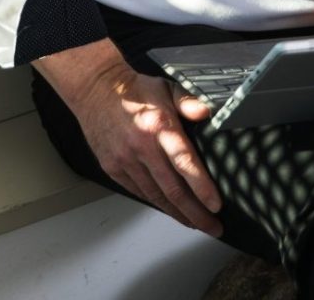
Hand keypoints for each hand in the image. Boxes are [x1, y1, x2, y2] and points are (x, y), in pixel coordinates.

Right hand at [34, 40, 222, 234]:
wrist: (96, 91)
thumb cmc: (136, 90)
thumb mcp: (167, 87)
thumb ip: (188, 101)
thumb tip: (207, 113)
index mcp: (159, 127)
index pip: (184, 163)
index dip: (202, 188)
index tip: (216, 205)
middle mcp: (141, 148)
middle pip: (172, 190)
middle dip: (195, 213)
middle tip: (213, 227)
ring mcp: (125, 161)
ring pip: (155, 196)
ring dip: (177, 213)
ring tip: (195, 223)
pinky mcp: (113, 168)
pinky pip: (138, 191)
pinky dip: (156, 203)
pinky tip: (169, 209)